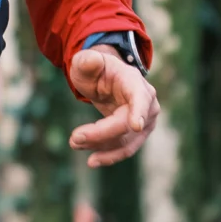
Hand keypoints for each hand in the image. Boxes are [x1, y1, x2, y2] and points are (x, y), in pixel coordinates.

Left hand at [67, 47, 158, 168]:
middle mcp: (147, 102)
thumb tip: (90, 61)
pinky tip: (91, 160)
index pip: (140, 98)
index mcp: (134, 82)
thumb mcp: (86, 61)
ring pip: (126, 142)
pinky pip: (125, 149)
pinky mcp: (137, 134)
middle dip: (100, 134)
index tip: (136, 126)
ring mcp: (145, 121)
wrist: (106, 80)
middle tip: (74, 139)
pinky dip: (108, 156)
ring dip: (101, 147)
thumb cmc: (96, 70)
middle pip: (127, 126)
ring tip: (75, 144)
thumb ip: (87, 61)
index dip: (139, 111)